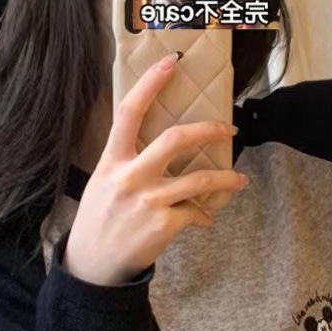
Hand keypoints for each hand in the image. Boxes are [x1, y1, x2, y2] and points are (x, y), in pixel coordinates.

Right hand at [62, 54, 248, 286]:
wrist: (93, 266)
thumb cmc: (99, 220)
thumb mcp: (102, 182)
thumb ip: (127, 161)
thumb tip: (163, 146)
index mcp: (112, 161)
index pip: (129, 113)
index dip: (149, 85)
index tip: (169, 64)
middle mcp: (129, 177)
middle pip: (175, 140)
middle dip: (209, 130)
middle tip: (229, 130)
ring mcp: (148, 201)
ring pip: (199, 178)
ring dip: (227, 178)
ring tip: (239, 180)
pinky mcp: (163, 225)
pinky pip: (196, 212)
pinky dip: (204, 215)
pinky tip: (203, 219)